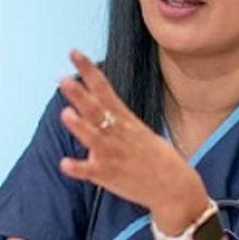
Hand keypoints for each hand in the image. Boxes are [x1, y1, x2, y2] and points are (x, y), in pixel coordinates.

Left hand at [56, 50, 202, 222]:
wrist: (174, 186)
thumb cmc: (154, 156)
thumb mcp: (137, 129)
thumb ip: (111, 119)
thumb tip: (89, 109)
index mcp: (124, 119)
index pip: (104, 88)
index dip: (88, 70)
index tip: (74, 52)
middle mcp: (117, 133)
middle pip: (96, 110)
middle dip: (81, 95)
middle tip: (64, 80)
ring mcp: (112, 154)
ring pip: (93, 137)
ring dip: (80, 126)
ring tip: (65, 113)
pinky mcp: (108, 175)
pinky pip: (90, 171)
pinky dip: (77, 168)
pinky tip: (65, 163)